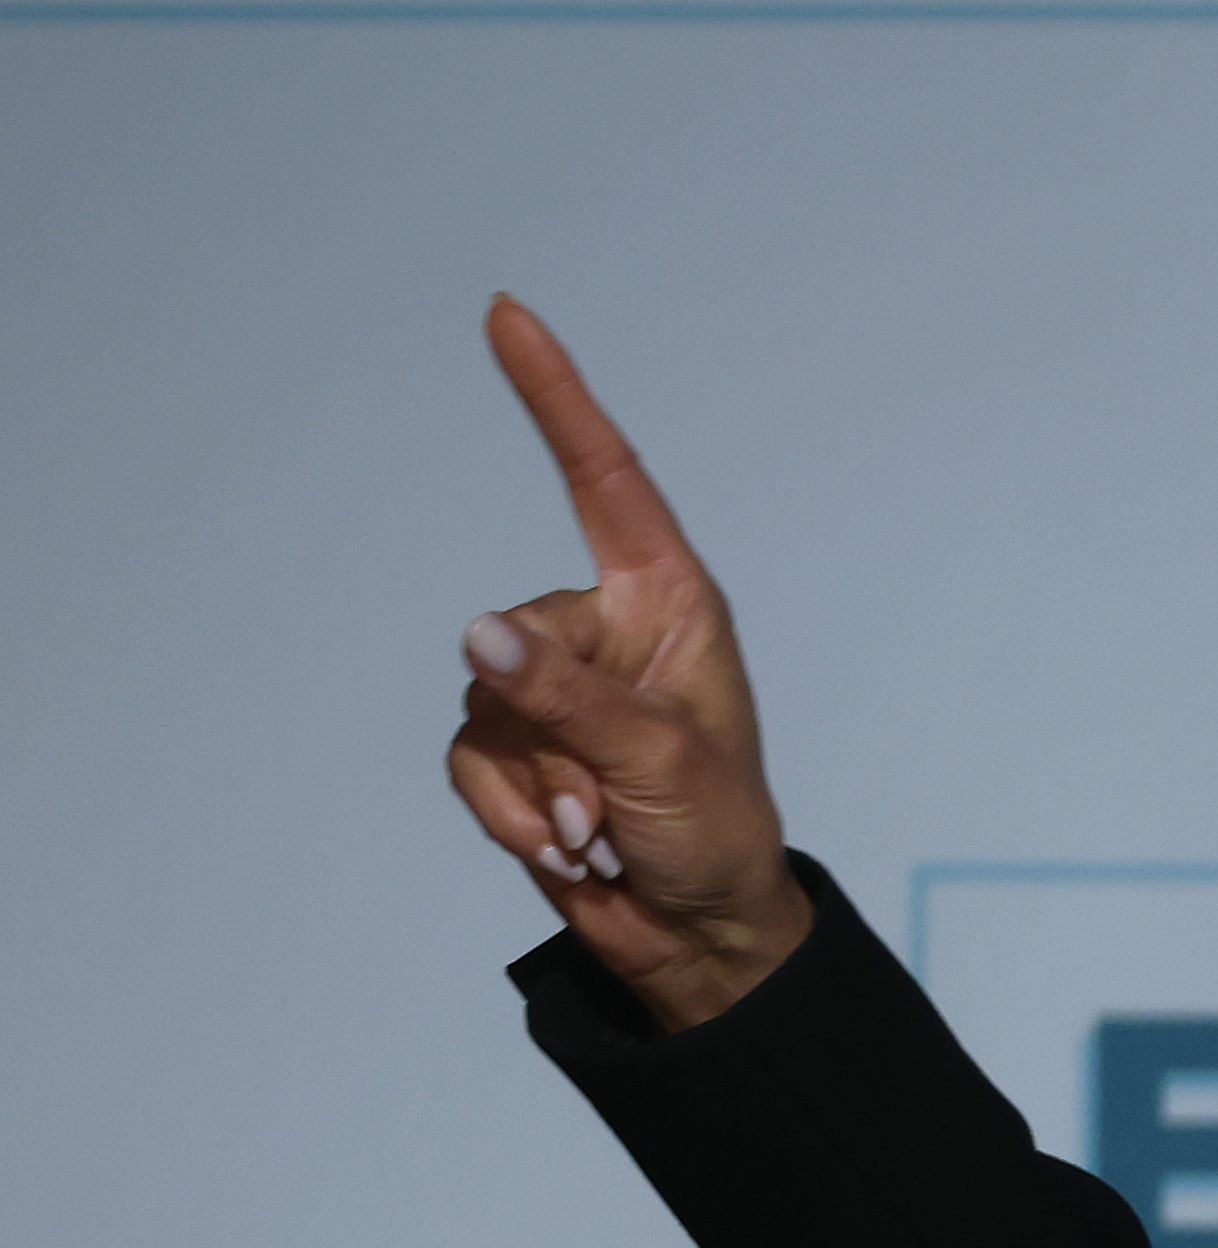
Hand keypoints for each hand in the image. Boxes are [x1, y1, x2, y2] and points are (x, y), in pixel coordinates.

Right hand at [445, 297, 812, 1031]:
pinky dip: (510, 812)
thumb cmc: (718, 834)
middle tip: (611, 798)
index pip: (604, 481)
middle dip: (551, 729)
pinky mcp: (518, 744)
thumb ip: (567, 696)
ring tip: (603, 829)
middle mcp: (609, 633)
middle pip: (515, 632)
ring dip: (536, 784)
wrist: (699, 932)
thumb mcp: (659, 760)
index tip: (509, 315)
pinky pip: (469, 758)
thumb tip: (480, 638)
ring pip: (483, 703)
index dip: (556, 399)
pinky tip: (569, 848)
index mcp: (670, 606)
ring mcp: (557, 688)